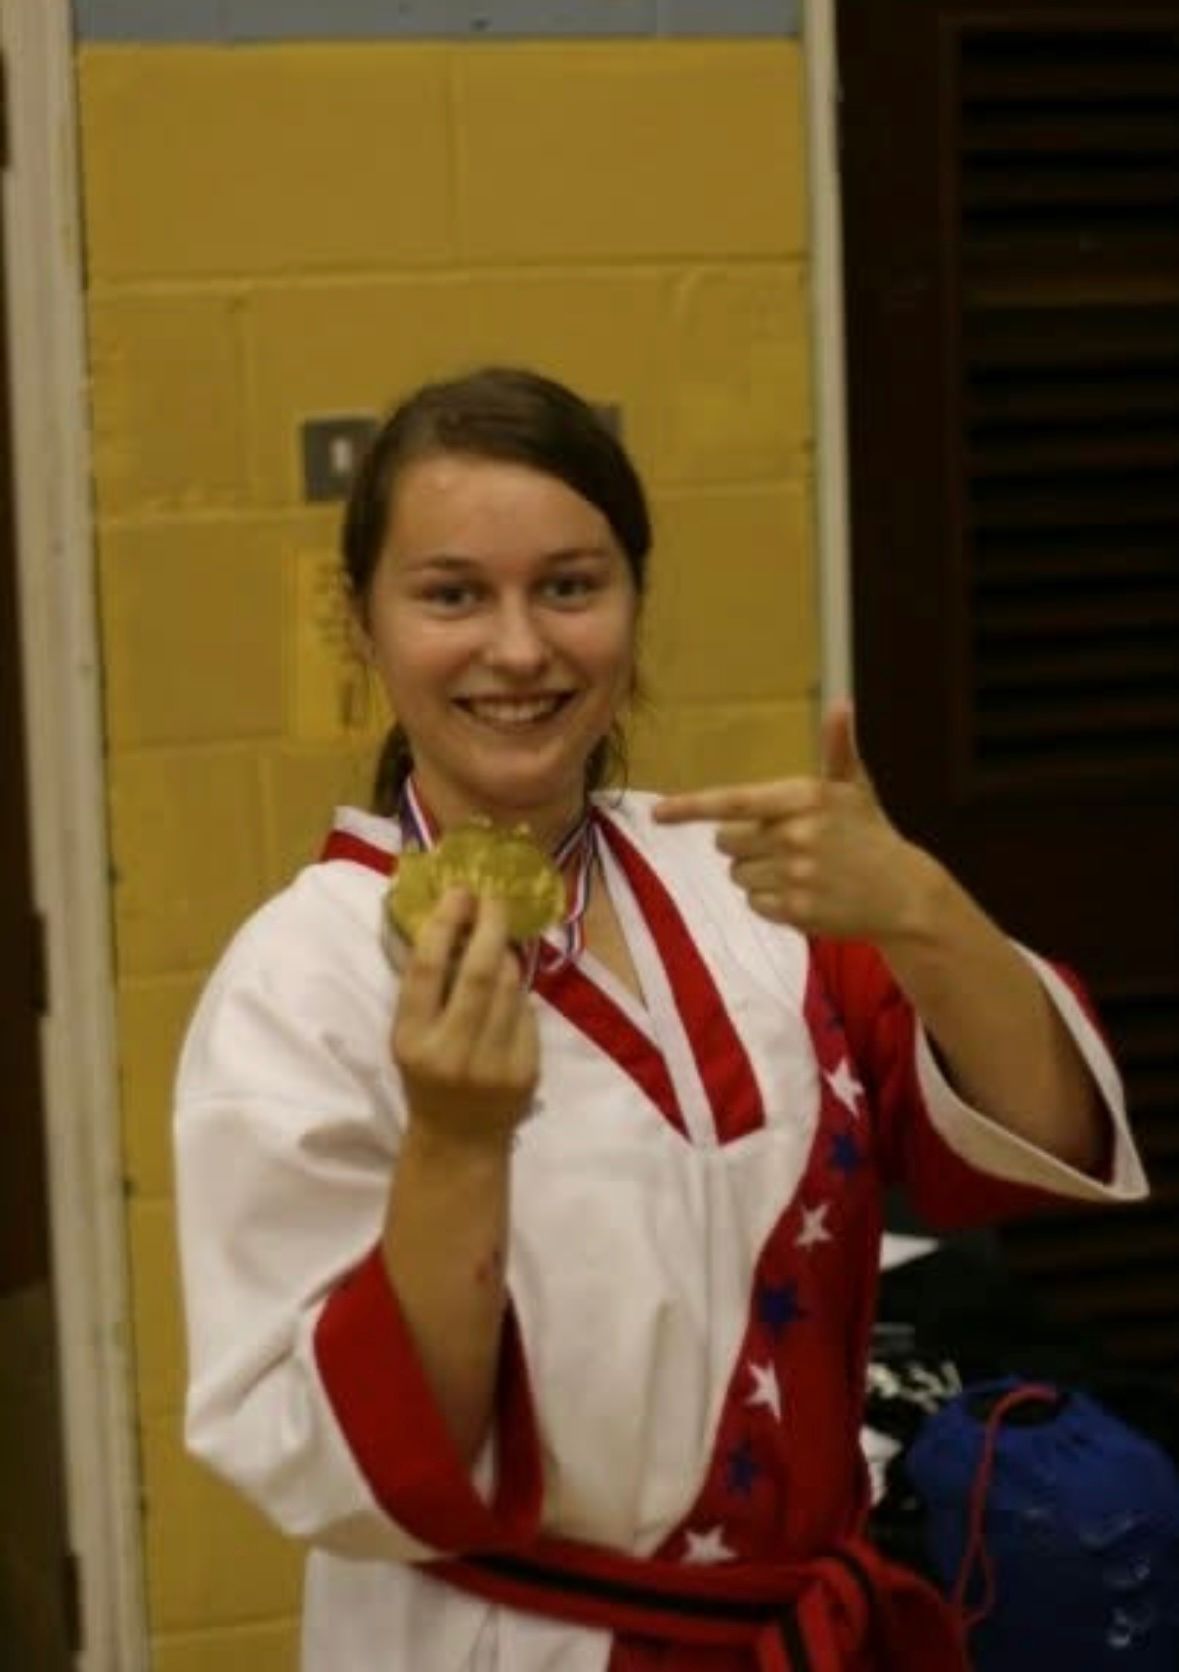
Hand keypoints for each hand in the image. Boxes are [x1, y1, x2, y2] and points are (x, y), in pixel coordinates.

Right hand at [391, 889, 538, 1147]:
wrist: (459, 1139)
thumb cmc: (427, 1077)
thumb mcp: (410, 1037)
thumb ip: (426, 989)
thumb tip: (453, 920)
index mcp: (412, 1040)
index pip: (426, 970)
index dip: (444, 924)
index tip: (459, 892)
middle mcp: (452, 1052)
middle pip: (480, 973)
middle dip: (490, 926)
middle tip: (494, 898)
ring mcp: (493, 1064)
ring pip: (511, 987)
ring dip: (508, 955)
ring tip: (499, 941)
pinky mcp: (526, 1070)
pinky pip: (527, 1012)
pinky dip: (519, 993)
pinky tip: (509, 991)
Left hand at [652, 702, 937, 942]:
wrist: (905, 893)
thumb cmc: (870, 834)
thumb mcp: (854, 788)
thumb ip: (838, 749)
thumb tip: (841, 704)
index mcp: (803, 797)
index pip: (733, 801)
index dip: (690, 807)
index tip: (658, 814)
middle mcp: (796, 834)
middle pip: (726, 842)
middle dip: (743, 843)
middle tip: (783, 844)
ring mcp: (795, 874)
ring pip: (738, 875)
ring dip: (758, 874)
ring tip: (799, 870)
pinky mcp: (796, 911)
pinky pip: (754, 904)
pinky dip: (771, 902)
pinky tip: (804, 893)